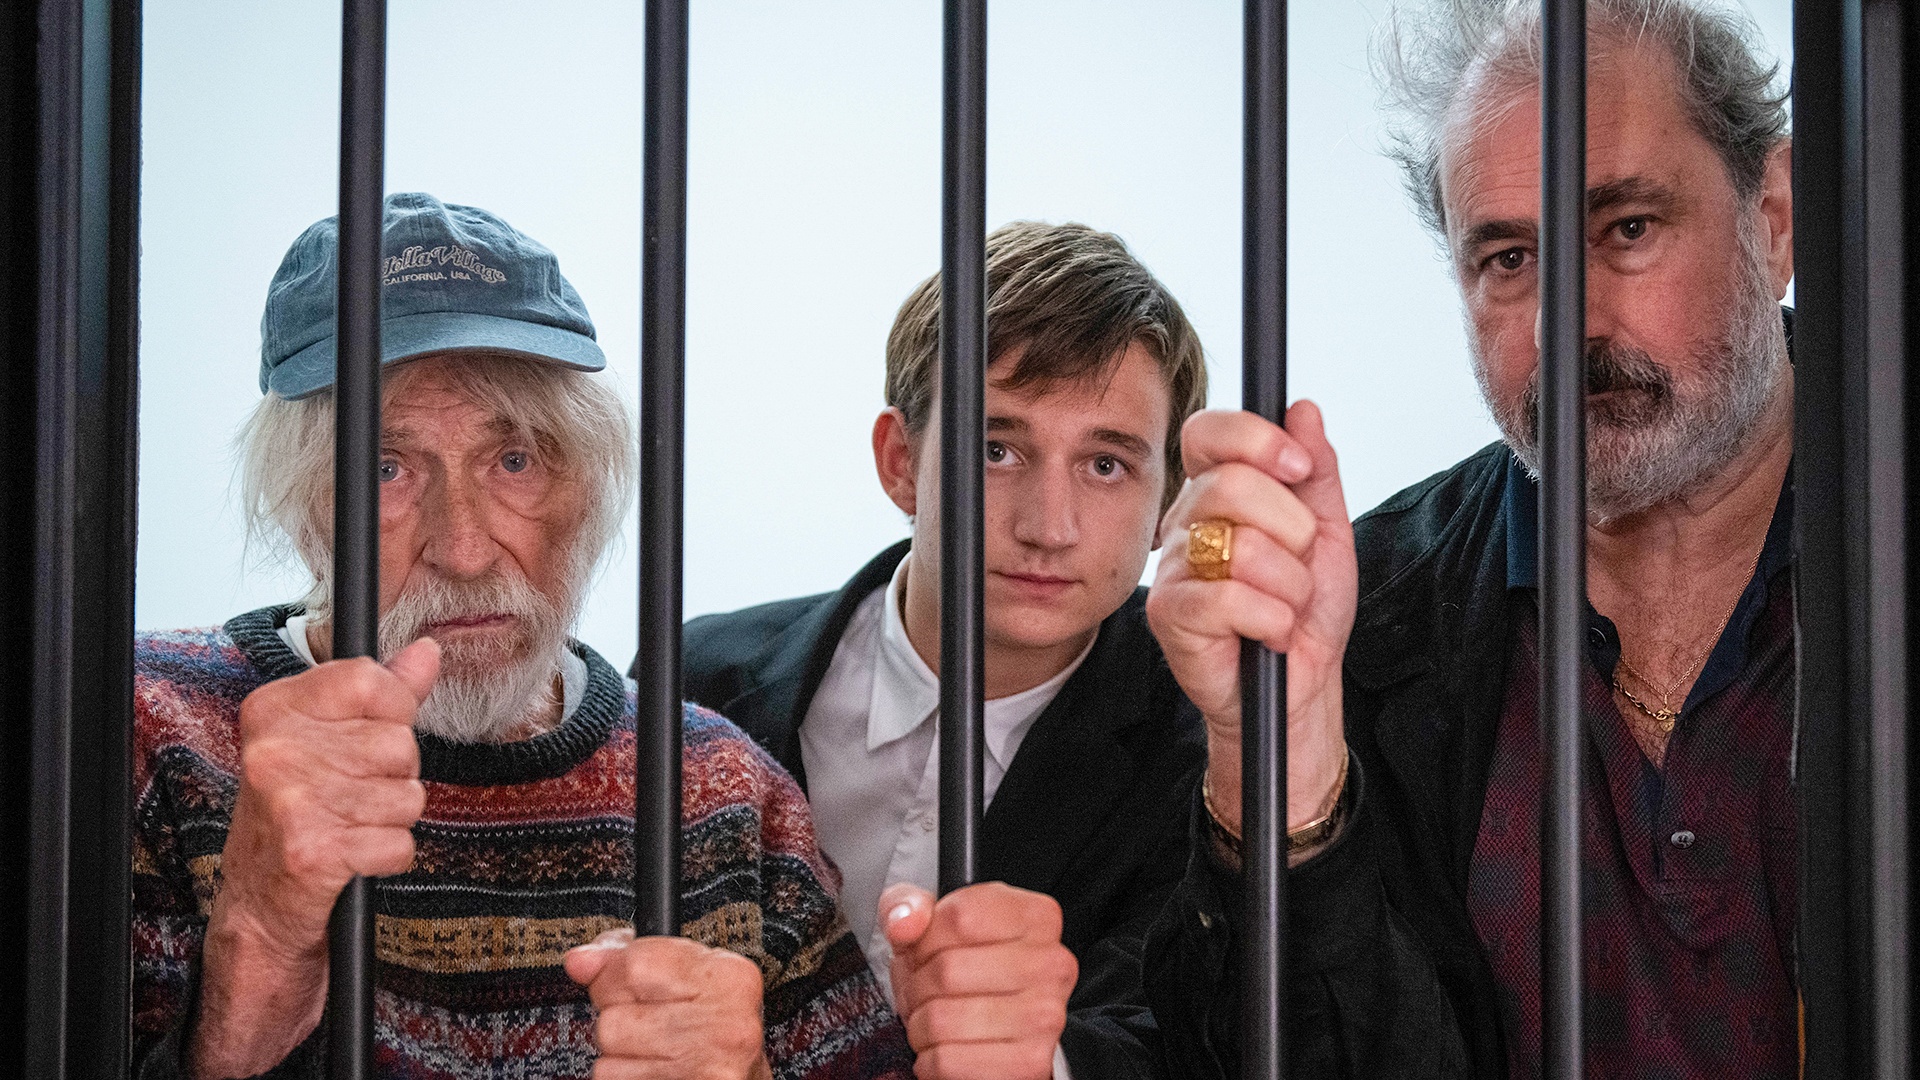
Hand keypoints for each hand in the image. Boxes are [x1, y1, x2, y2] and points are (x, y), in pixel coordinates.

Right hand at [214, 638, 438, 950]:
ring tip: (349, 825)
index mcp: (273, 711)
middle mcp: (275, 752)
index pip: (370, 680)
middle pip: (398, 743)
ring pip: (407, 795)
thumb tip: (427, 651)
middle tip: (350, 795)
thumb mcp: (325, 739)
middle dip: (394, 774)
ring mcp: (291, 802)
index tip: (368, 736)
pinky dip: (388, 856)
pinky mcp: (313, 853)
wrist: (258, 904)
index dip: (393, 711)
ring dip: (391, 818)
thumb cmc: (296, 812)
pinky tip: (352, 856)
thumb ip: (383, 693)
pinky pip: (400, 843)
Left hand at [565, 929, 771, 1079]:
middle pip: (614, 1020)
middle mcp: (725, 1023)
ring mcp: (708, 1067)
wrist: (741, 1078)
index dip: (610, 977)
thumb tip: (580, 961)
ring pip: (608, 1061)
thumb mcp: (687, 976)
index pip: (636, 964)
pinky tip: (652, 1071)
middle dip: (615, 1022)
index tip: (616, 986)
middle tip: (642, 1024)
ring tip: (650, 1052)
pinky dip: (624, 1078)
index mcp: (727, 978)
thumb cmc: (712, 1023)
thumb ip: (629, 958)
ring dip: (618, 1058)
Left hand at [881, 882, 1076, 1079]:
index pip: (959, 917)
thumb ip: (908, 905)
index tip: (927, 951)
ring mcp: (1045, 1016)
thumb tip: (905, 924)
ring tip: (934, 1020)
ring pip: (942, 1018)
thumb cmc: (966, 974)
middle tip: (924, 992)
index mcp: (1036, 917)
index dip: (924, 939)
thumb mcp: (933, 925)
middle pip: (947, 970)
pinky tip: (946, 1048)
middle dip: (917, 986)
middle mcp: (1052, 964)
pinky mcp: (1029, 1064)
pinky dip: (930, 1059)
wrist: (997, 1035)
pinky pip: (947, 1060)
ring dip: (920, 1025)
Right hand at [1144, 402, 1355, 832]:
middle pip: (1230, 486)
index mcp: (1217, 491)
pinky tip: (1271, 633)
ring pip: (1240, 547)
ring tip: (1286, 607)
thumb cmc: (1305, 611)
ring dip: (1289, 586)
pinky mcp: (1169, 615)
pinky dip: (1272, 620)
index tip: (1299, 470)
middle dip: (1291, 530)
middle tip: (1301, 563)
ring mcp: (1173, 568)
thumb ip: (1316, 470)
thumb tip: (1303, 410)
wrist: (1302, 687)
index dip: (1255, 440)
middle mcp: (1186, 522)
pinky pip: (1229, 599)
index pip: (1209, 431)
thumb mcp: (1326, 531)